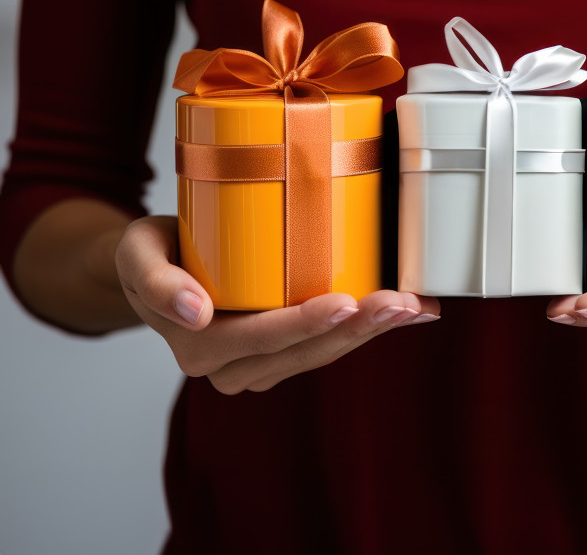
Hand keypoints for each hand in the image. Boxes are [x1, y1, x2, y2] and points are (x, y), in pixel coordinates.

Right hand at [115, 215, 439, 393]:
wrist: (155, 268)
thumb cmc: (152, 255)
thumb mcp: (137, 256)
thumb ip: (157, 283)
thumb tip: (195, 313)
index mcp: (200, 346)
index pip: (262, 338)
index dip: (306, 324)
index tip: (347, 302)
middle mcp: (233, 365)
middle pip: (306, 350)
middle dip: (359, 327)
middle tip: (403, 302)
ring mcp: (262, 363)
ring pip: (325, 352)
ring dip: (374, 331)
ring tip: (415, 306)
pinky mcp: (284, 350)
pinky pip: (329, 343)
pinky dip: (369, 327)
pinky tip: (409, 311)